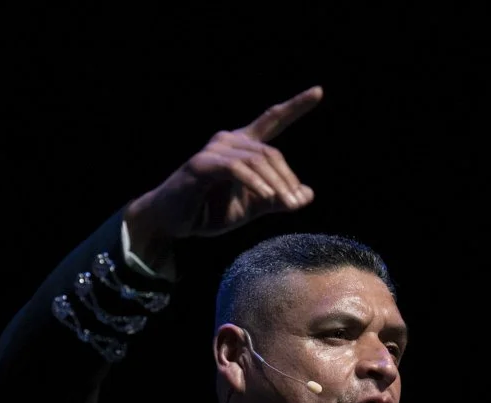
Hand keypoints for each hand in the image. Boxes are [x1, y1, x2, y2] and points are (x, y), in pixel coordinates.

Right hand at [123, 85, 323, 264]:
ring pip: (257, 159)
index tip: (318, 91)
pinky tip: (265, 197)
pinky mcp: (202, 164)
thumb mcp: (251, 208)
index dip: (295, 106)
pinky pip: (236, 168)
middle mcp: (229, 140)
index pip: (272, 120)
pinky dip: (254, 183)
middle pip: (271, 152)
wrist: (171, 223)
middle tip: (296, 205)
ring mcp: (214, 150)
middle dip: (287, 179)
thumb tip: (308, 194)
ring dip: (275, 184)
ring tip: (286, 205)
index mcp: (243, 146)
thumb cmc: (209, 211)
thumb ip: (278, 200)